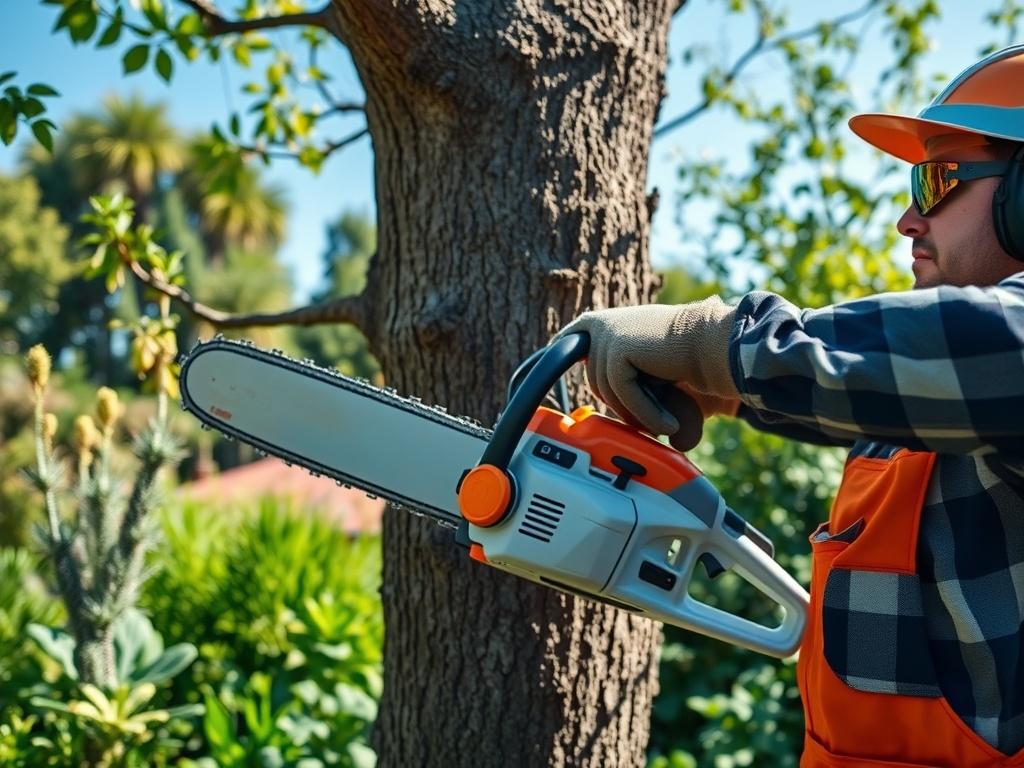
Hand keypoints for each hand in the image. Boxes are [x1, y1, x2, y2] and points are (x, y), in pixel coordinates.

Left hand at [554, 298, 739, 440]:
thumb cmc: (691, 362)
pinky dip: (646, 413)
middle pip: (595, 381)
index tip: (547, 377)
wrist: (717, 345)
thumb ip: (627, 386)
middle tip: (653, 420)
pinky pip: (622, 393)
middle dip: (623, 405)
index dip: (555, 359)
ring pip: (608, 391)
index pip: (568, 340)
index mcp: (607, 324)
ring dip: (637, 413)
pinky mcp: (617, 349)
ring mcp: (607, 334)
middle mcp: (602, 325)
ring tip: (666, 423)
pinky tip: (668, 424)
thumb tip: (602, 411)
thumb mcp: (650, 373)